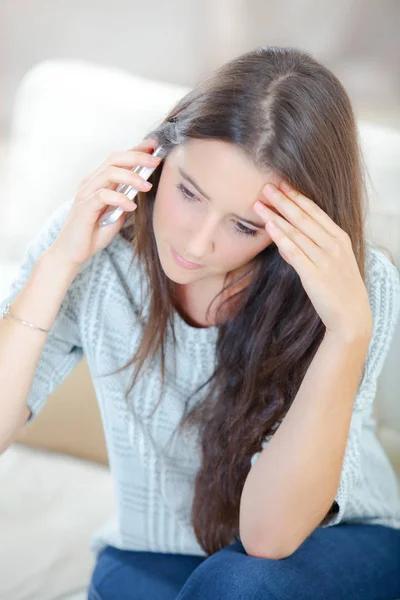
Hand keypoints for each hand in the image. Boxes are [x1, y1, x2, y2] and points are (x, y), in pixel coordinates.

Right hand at [50, 137, 161, 267]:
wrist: (71, 254)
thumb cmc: (92, 234)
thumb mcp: (116, 215)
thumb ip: (125, 200)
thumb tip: (140, 189)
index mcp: (97, 182)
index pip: (117, 159)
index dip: (135, 150)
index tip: (154, 146)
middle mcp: (90, 183)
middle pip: (114, 159)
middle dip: (137, 157)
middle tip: (156, 161)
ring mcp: (85, 194)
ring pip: (109, 173)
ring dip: (131, 177)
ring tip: (147, 186)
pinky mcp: (84, 208)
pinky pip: (103, 196)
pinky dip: (120, 199)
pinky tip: (131, 206)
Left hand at [253, 181, 372, 340]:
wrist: (351, 315)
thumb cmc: (339, 288)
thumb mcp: (330, 262)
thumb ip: (307, 249)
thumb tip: (284, 239)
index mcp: (340, 237)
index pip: (315, 211)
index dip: (296, 196)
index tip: (281, 184)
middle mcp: (333, 245)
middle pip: (303, 217)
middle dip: (283, 200)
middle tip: (266, 186)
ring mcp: (324, 259)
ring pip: (296, 232)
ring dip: (275, 216)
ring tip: (259, 204)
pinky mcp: (314, 274)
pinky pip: (294, 251)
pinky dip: (281, 238)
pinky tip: (269, 227)